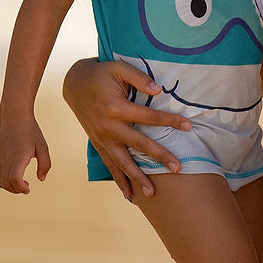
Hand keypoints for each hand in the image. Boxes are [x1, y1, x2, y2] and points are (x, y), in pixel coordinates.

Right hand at [0, 116, 50, 193]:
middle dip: (16, 190)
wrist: (14, 116)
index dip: (21, 188)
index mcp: (19, 157)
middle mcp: (6, 158)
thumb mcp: (43, 147)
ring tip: (20, 182)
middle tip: (27, 186)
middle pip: (6, 183)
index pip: (15, 179)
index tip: (29, 188)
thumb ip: (45, 164)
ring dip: (9, 186)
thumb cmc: (31, 132)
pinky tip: (12, 174)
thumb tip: (41, 179)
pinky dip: (2, 179)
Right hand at [62, 56, 189, 200]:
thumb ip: (139, 78)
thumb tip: (159, 90)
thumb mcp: (119, 68)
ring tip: (152, 193)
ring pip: (122, 162)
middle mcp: (109, 127)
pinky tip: (128, 195)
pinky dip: (119, 180)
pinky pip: (109, 165)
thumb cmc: (101, 74)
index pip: (149, 117)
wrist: (74, 84)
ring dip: (137, 178)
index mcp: (116, 108)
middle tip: (178, 168)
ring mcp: (102, 138)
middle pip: (139, 144)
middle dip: (159, 157)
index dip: (170, 121)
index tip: (188, 126)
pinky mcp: (98, 143)